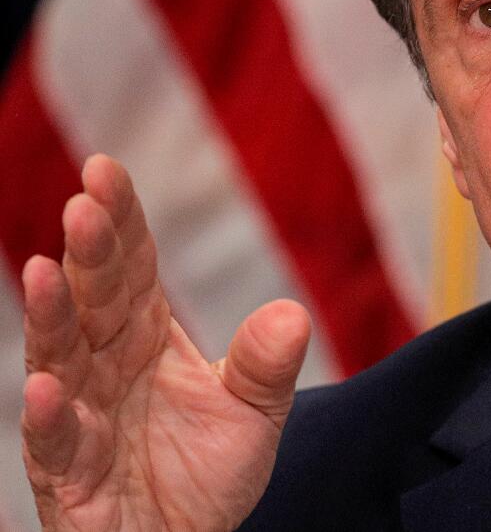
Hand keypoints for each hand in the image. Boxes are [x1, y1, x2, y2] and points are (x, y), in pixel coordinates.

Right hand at [21, 155, 310, 530]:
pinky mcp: (69, 473)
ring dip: (52, 316)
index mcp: (146, 336)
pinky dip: (49, 417)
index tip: (107, 170)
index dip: (120, 222)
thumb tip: (292, 313)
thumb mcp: (255, 413)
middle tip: (85, 201)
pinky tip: (46, 387)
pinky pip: (55, 443)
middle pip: (95, 298)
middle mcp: (106, 365)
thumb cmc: (206, 470)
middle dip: (89, 252)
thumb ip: (267, 365)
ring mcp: (82, 415)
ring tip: (45, 270)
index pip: (132, 268)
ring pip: (60, 357)